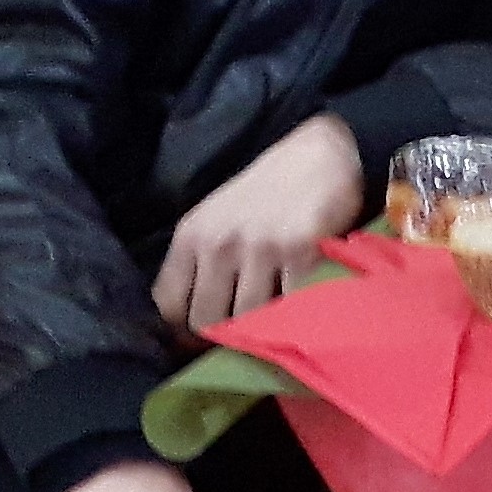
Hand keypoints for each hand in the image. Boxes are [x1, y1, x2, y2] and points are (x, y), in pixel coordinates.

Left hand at [153, 112, 364, 334]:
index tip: (208, 338)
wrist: (322, 154)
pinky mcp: (303, 253)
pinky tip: (306, 313)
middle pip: (206, 321)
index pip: (169, 306)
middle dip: (227, 336)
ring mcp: (261, 249)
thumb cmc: (271, 191)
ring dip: (265, 331)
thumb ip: (204, 263)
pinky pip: (291, 308)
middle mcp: (220, 244)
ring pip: (249, 321)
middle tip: (250, 337)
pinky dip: (298, 319)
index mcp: (193, 236)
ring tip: (281, 326)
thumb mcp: (220, 219)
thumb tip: (196, 324)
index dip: (185, 332)